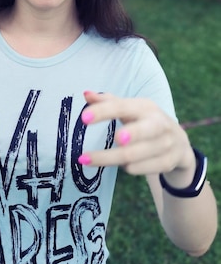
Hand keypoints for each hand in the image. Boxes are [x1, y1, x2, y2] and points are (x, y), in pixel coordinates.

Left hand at [78, 91, 193, 179]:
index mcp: (146, 107)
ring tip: (89, 159)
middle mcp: (159, 124)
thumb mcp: (130, 109)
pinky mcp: (168, 162)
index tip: (84, 118)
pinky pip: (141, 169)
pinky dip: (127, 168)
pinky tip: (122, 165)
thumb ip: (108, 102)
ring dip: (110, 159)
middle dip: (133, 133)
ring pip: (135, 155)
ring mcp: (166, 144)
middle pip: (144, 130)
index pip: (122, 107)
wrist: (179, 144)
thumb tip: (86, 94)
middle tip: (117, 138)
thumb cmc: (145, 122)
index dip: (104, 111)